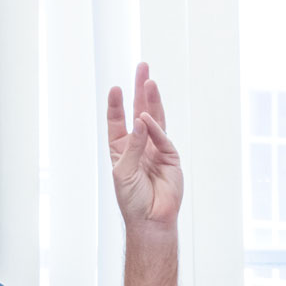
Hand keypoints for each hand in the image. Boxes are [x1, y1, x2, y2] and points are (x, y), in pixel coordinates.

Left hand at [106, 62, 183, 228]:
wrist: (150, 219)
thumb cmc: (131, 198)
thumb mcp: (123, 171)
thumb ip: (131, 146)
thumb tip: (141, 120)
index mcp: (121, 149)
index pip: (118, 121)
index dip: (117, 105)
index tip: (115, 88)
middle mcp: (139, 145)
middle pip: (140, 111)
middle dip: (140, 90)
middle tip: (142, 67)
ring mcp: (156, 149)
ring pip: (155, 118)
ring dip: (152, 99)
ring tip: (150, 80)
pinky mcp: (170, 156)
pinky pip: (162, 138)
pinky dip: (154, 128)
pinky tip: (147, 119)